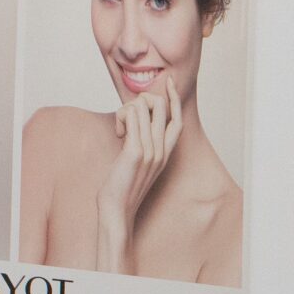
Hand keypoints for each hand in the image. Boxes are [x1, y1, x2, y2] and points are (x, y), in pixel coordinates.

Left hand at [94, 86, 178, 272]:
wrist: (117, 209)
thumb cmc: (122, 186)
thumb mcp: (137, 161)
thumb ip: (141, 142)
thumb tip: (136, 121)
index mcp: (165, 152)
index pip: (176, 118)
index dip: (174, 98)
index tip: (168, 83)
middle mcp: (161, 150)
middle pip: (159, 106)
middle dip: (140, 101)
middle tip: (127, 117)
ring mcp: (150, 150)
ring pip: (142, 106)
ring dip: (126, 111)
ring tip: (120, 129)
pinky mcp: (135, 151)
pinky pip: (131, 116)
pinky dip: (122, 117)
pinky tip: (118, 132)